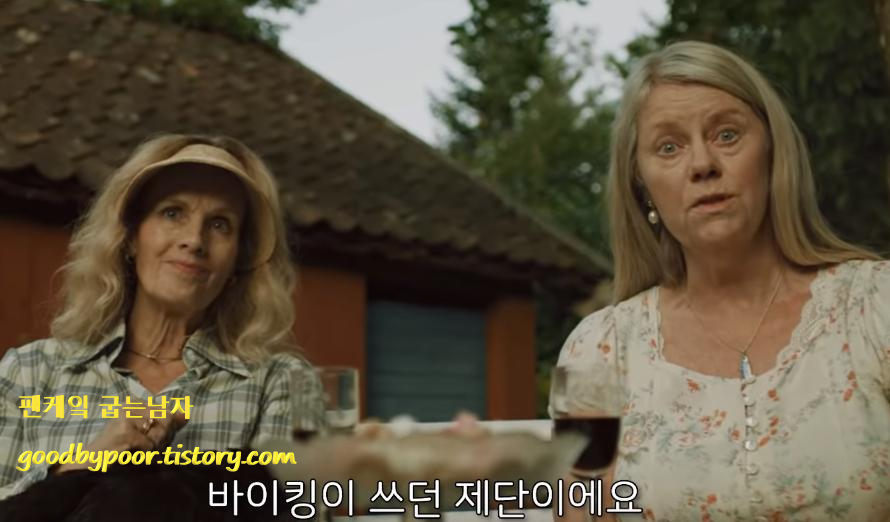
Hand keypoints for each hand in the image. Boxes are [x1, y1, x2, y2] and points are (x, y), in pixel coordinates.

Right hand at [53, 407, 186, 473]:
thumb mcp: (145, 435)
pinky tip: (129, 455)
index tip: (149, 441)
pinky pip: (149, 445)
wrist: (90, 464)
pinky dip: (144, 454)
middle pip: (167, 420)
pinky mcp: (124, 430)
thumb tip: (186, 414)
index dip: (165, 431)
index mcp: (135, 402)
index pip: (167, 412)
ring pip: (160, 432)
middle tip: (142, 448)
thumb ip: (166, 424)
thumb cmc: (118, 451)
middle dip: (161, 439)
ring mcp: (126, 415)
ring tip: (135, 451)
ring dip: (152, 448)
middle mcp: (130, 404)